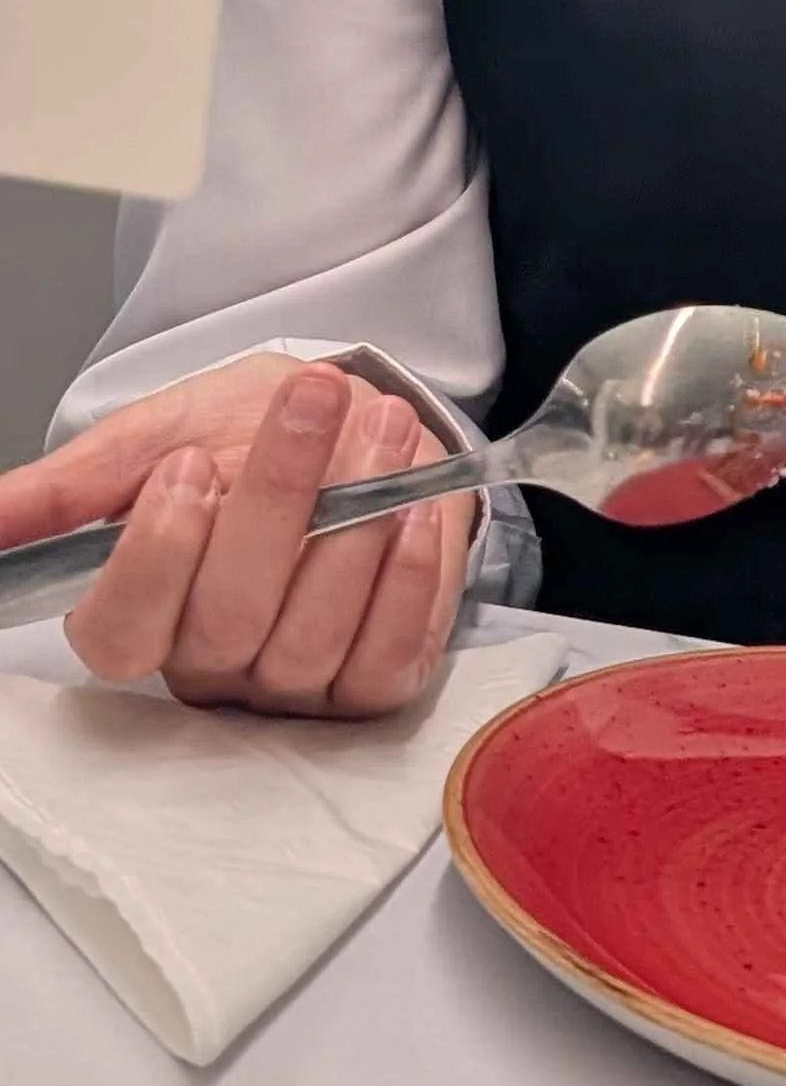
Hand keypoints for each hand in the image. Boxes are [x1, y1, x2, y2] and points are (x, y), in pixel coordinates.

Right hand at [0, 356, 474, 716]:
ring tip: (382, 425)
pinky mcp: (372, 686)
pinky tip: (415, 506)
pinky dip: (409, 577)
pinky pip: (386, 656)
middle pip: (227, 619)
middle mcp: (210, 665)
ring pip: (312, 636)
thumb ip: (70, 486)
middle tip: (312, 398)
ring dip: (357, 520)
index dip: (154, 555)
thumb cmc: (243, 435)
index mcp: (140, 614)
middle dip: (275, 499)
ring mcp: (292, 686)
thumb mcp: (155, 435)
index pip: (119, 631)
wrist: (351, 426)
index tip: (189, 463)